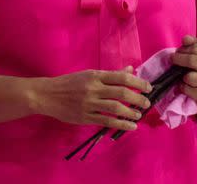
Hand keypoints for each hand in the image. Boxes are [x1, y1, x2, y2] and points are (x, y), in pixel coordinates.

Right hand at [34, 66, 152, 131]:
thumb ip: (110, 75)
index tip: (148, 87)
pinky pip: (107, 121)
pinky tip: (131, 126)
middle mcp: (93, 88)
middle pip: (121, 92)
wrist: (48, 95)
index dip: (137, 82)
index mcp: (95, 75)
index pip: (121, 77)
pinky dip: (121, 124)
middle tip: (147, 103)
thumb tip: (130, 70)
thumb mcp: (88, 75)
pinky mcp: (85, 117)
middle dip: (138, 98)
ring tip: (138, 115)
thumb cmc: (69, 83)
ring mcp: (89, 103)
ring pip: (116, 108)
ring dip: (131, 112)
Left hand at [171, 35, 196, 111]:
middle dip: (179, 59)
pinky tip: (185, 86)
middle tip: (174, 60)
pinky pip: (188, 90)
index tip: (178, 52)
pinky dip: (183, 87)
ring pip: (190, 77)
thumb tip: (186, 38)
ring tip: (182, 76)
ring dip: (182, 76)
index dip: (183, 49)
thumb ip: (193, 45)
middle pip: (192, 60)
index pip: (196, 48)